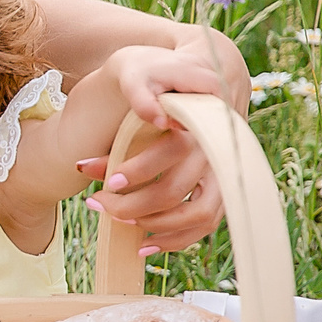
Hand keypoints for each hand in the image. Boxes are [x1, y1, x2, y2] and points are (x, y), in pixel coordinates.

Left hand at [69, 47, 227, 255]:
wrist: (193, 80)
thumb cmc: (157, 80)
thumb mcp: (139, 76)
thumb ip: (134, 100)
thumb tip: (107, 144)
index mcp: (197, 120)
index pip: (173, 150)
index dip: (139, 170)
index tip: (109, 181)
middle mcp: (214, 150)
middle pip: (177, 189)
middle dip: (134, 202)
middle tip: (98, 200)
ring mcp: (223, 173)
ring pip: (197, 215)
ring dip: (154, 224)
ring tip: (117, 219)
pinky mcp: (222, 191)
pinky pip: (205, 226)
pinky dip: (175, 240)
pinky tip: (143, 244)